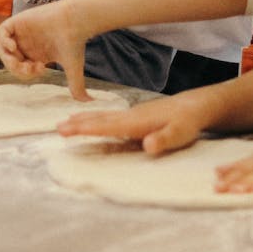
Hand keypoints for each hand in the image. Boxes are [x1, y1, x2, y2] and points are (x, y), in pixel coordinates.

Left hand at [0, 1, 90, 99]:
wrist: (76, 22)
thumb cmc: (74, 43)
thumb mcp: (73, 68)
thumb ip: (76, 85)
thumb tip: (88, 102)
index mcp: (36, 55)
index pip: (21, 69)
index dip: (27, 74)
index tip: (41, 69)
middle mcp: (28, 44)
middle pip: (11, 61)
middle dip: (16, 69)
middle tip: (26, 68)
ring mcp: (23, 33)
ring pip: (4, 48)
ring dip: (7, 58)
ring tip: (18, 60)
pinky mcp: (19, 21)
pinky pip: (2, 32)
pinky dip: (3, 40)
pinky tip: (14, 47)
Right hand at [56, 91, 209, 153]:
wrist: (196, 105)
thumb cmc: (188, 122)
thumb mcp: (181, 134)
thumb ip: (164, 140)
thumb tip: (148, 146)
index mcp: (137, 122)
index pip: (107, 126)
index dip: (86, 129)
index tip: (67, 130)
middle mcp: (130, 116)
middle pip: (99, 120)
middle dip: (77, 124)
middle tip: (56, 129)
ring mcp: (131, 114)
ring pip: (102, 117)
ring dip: (83, 119)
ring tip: (65, 122)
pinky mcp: (134, 116)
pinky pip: (108, 117)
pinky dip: (94, 118)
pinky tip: (90, 120)